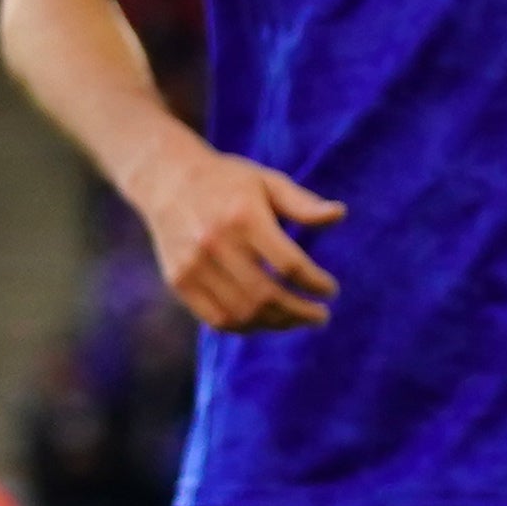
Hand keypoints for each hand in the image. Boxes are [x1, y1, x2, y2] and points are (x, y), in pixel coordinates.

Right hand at [130, 140, 344, 332]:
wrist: (167, 178)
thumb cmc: (229, 181)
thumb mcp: (268, 182)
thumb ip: (303, 204)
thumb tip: (339, 215)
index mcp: (243, 216)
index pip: (289, 264)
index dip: (315, 283)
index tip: (331, 290)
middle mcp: (215, 242)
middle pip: (266, 295)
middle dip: (301, 312)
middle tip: (321, 316)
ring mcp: (193, 264)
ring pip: (242, 313)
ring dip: (277, 323)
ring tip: (297, 319)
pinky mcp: (178, 280)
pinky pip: (217, 319)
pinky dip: (246, 327)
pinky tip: (266, 320)